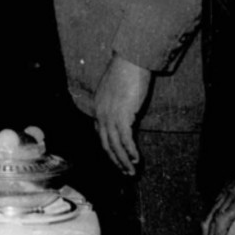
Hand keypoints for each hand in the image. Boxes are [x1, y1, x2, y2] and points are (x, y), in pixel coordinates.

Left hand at [93, 54, 151, 174]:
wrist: (130, 62)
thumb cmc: (126, 72)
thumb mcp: (117, 91)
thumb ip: (118, 104)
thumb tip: (126, 113)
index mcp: (97, 107)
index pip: (99, 133)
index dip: (108, 148)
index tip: (115, 158)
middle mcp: (100, 113)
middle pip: (105, 143)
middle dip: (114, 160)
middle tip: (123, 172)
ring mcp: (110, 115)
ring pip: (114, 145)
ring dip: (123, 161)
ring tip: (132, 172)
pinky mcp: (122, 116)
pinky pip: (125, 139)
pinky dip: (130, 151)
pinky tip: (136, 159)